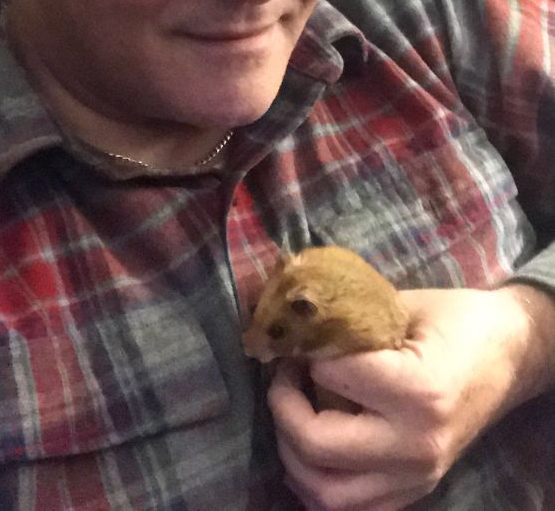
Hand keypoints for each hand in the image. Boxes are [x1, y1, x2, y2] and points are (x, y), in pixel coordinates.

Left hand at [268, 284, 554, 510]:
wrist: (510, 353)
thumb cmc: (455, 319)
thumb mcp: (400, 304)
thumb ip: (345, 321)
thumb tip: (290, 325)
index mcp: (417, 391)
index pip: (328, 376)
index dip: (303, 351)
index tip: (300, 336)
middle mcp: (416, 445)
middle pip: (317, 445)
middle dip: (284, 406)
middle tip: (283, 374)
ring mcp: (417, 475)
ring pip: (326, 493)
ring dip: (293, 453)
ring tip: (293, 412)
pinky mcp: (416, 490)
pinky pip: (352, 507)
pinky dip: (321, 481)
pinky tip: (314, 446)